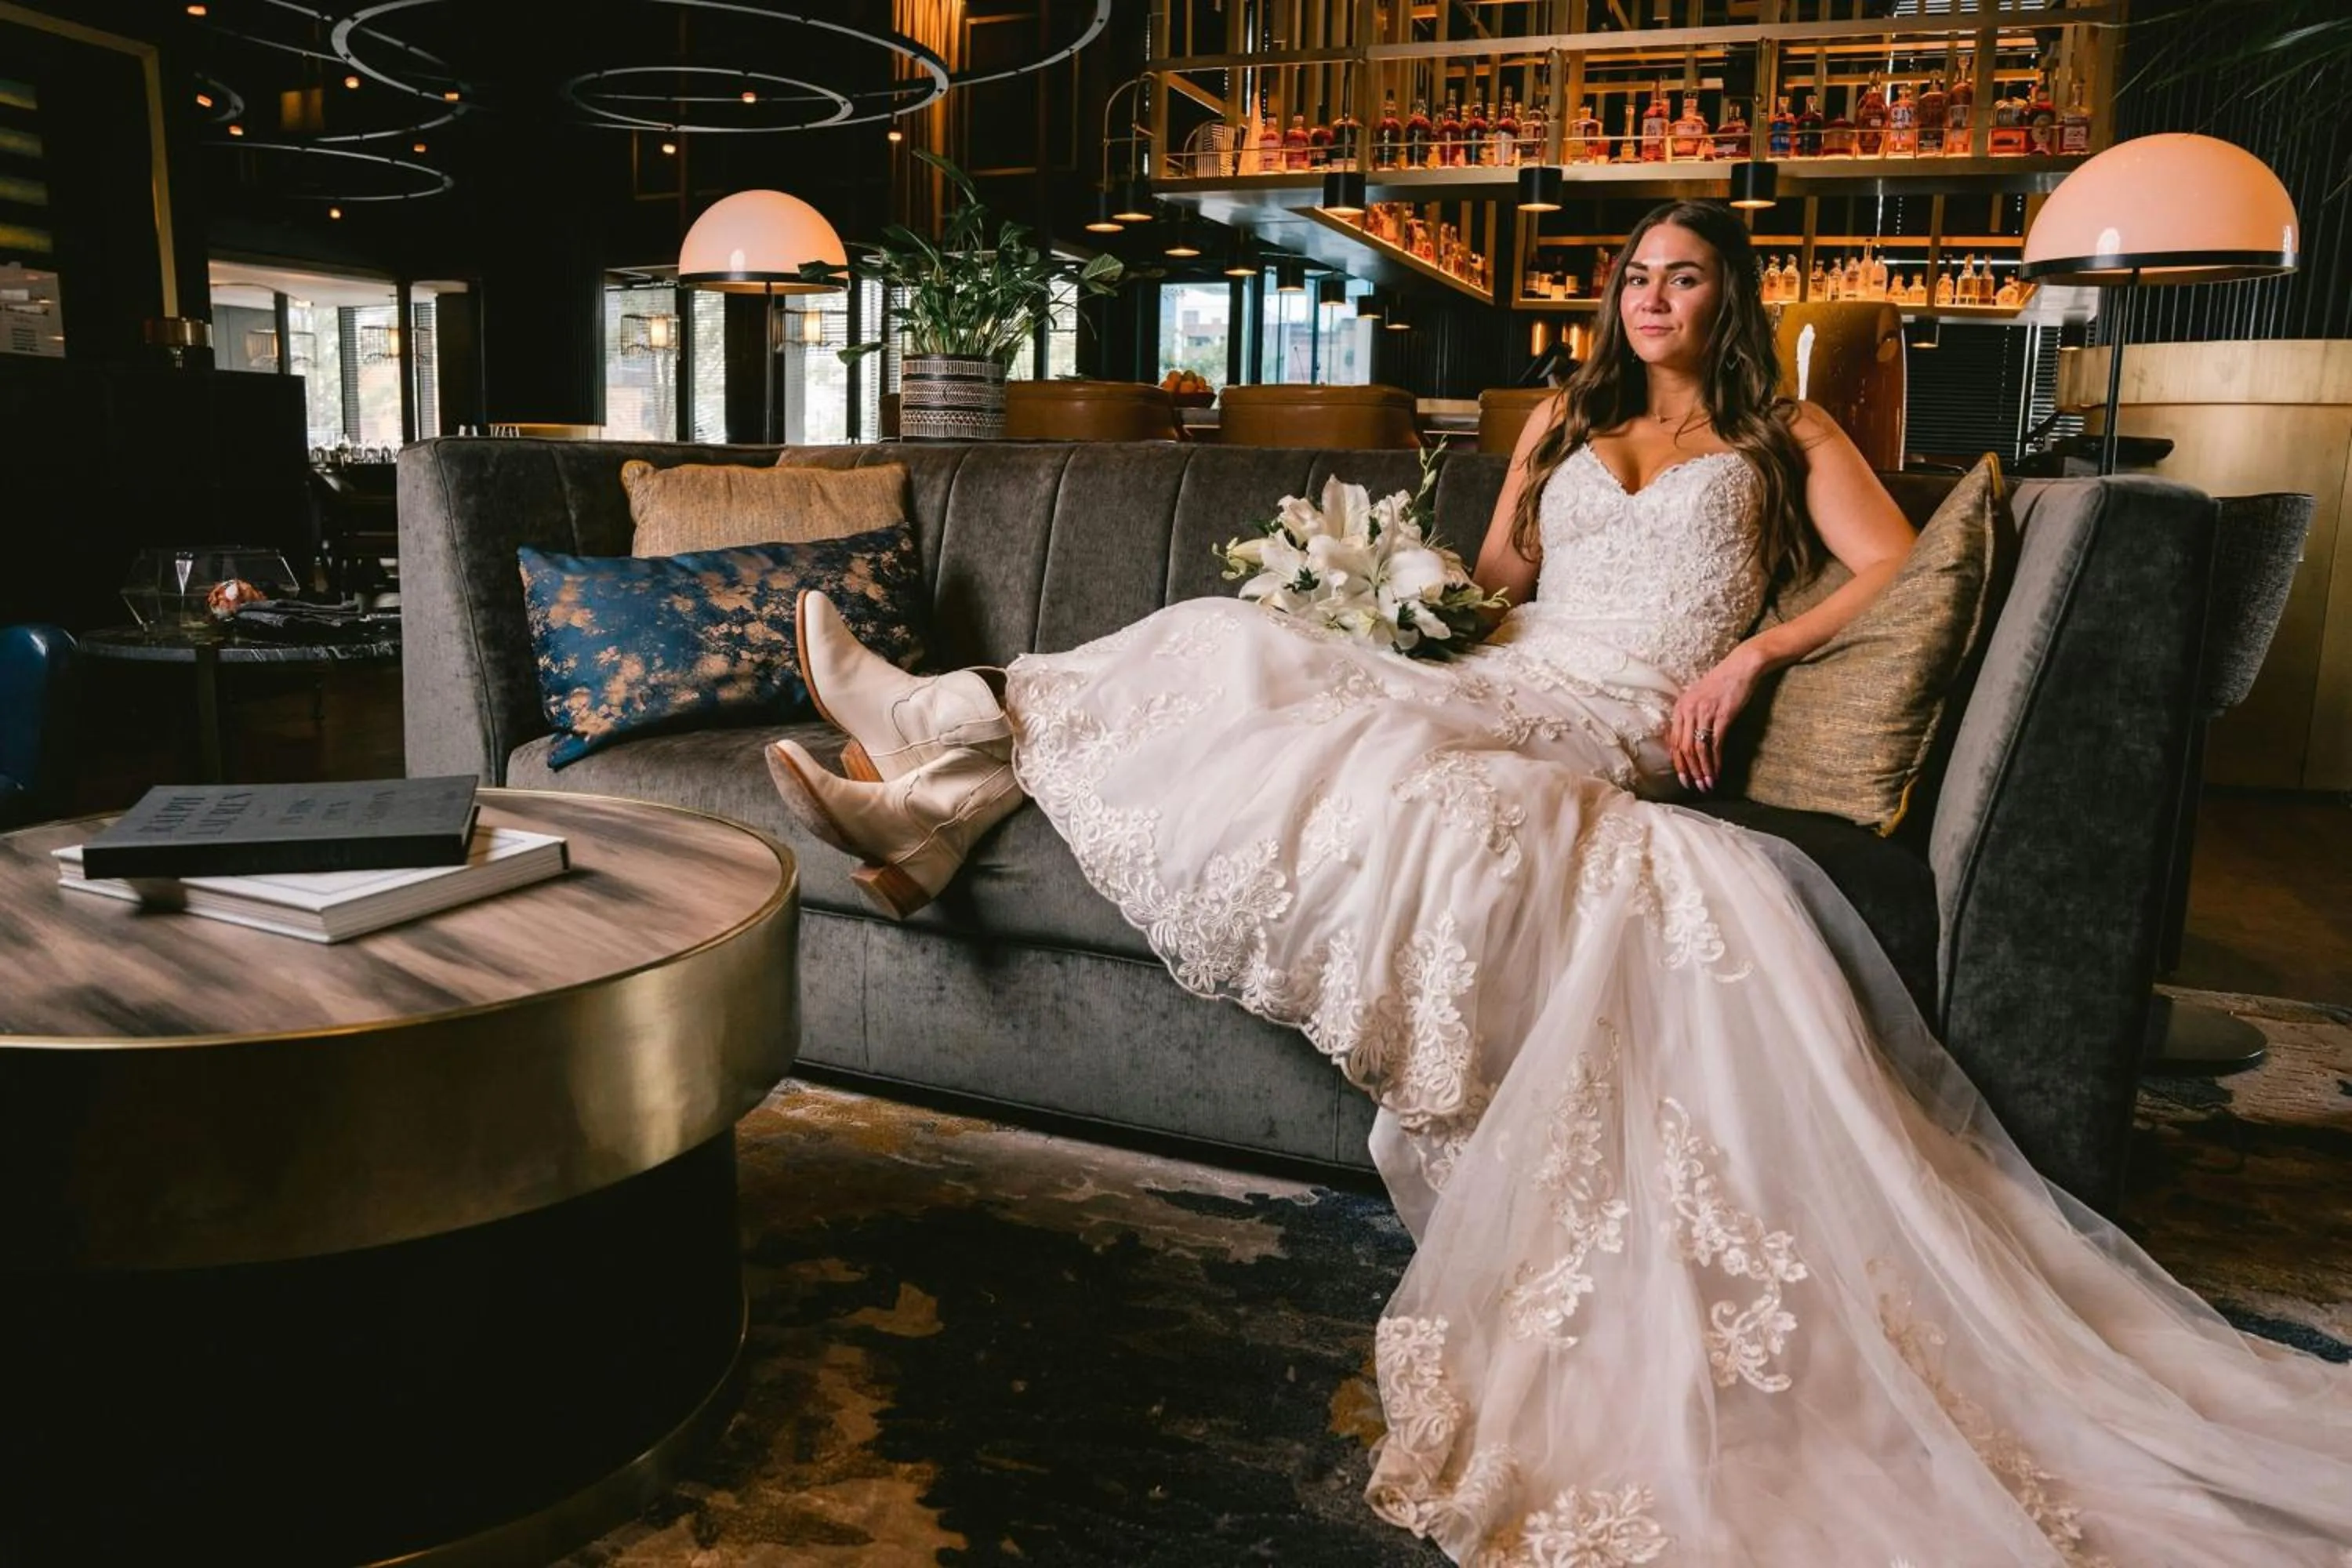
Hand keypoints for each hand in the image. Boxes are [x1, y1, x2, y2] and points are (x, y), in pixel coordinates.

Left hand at [1669, 642, 1767, 793]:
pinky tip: (1717, 771)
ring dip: (1703, 770)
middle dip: (1689, 771)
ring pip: (1698, 749)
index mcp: (1680, 707)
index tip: (1683, 778)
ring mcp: (1705, 712)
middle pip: (1684, 748)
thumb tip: (1687, 744)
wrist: (1741, 666)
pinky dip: (1715, 761)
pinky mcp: (1723, 715)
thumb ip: (1690, 717)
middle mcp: (1688, 710)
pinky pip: (1715, 743)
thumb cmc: (1721, 683)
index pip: (1674, 741)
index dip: (1678, 763)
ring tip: (1707, 784)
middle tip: (1695, 786)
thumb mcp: (1698, 698)